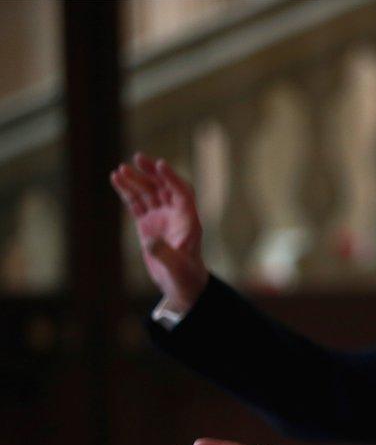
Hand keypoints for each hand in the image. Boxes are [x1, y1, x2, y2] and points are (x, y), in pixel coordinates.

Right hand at [110, 153, 207, 311]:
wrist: (181, 286)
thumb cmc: (184, 277)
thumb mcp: (176, 267)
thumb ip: (164, 253)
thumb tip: (150, 241)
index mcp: (189, 221)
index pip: (182, 193)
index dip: (172, 178)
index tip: (160, 164)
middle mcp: (176, 215)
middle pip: (164, 187)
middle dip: (152, 172)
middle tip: (138, 158)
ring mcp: (161, 217)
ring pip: (148, 193)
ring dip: (136, 180)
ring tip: (120, 171)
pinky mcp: (147, 223)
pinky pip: (137, 202)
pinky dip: (127, 191)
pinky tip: (116, 179)